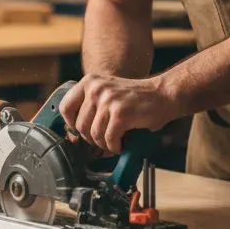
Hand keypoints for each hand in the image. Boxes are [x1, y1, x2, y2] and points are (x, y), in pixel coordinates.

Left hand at [59, 74, 178, 154]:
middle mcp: (96, 88)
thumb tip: (72, 134)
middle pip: (80, 126)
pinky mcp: (120, 113)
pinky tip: (122, 143)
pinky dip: (115, 147)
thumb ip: (90, 107)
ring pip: (94, 135)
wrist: (163, 95)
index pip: (66, 108)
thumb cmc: (136, 99)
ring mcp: (108, 100)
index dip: (72, 125)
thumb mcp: (107, 93)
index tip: (82, 132)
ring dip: (105, 144)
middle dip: (92, 139)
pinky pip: (109, 140)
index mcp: (89, 82)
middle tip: (105, 139)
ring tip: (116, 140)